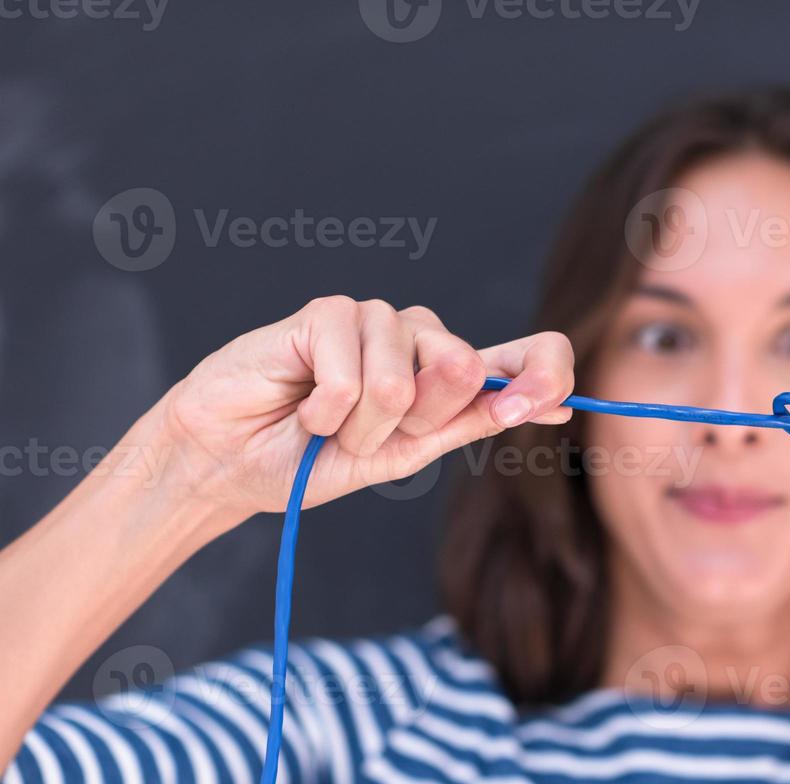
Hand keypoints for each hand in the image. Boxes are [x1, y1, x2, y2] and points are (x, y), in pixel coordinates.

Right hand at [156, 296, 573, 519]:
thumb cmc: (313, 459)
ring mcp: (375, 320)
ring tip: (325, 424)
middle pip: (464, 368)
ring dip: (358, 426)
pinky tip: (302, 406)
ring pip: (401, 381)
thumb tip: (558, 405)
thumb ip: (472, 421)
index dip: (546, 371)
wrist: (231, 463)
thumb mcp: (406, 453)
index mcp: (447, 373)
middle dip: (415, 421)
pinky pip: (353, 376)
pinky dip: (325, 411)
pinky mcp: (329, 313)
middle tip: (364, 435)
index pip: (524, 353)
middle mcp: (419, 338)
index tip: (545, 404)